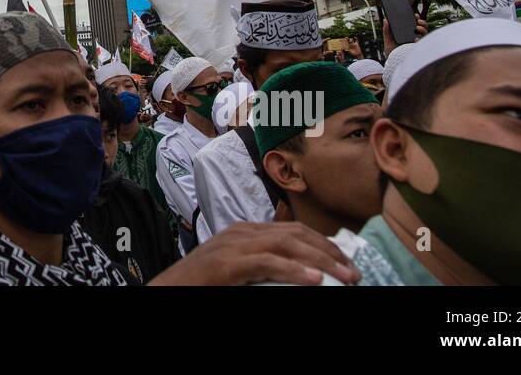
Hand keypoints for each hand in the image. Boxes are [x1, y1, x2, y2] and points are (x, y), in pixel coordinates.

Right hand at [148, 221, 360, 285]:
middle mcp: (241, 233)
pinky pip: (267, 263)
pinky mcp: (227, 263)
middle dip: (329, 252)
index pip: (293, 230)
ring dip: (321, 262)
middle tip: (354, 274)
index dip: (324, 244)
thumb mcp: (239, 272)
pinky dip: (293, 271)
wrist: (167, 290)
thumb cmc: (202, 285)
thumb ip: (263, 268)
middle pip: (295, 234)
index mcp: (245, 232)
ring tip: (344, 277)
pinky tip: (314, 281)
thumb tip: (302, 277)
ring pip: (286, 245)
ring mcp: (233, 245)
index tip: (347, 263)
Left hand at [382, 15, 427, 54]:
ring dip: (423, 29)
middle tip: (417, 20)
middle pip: (423, 29)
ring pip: (426, 35)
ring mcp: (418, 45)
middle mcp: (415, 40)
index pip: (415, 26)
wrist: (393, 65)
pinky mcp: (418, 50)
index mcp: (409, 36)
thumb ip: (386, 31)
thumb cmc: (392, 53)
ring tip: (417, 27)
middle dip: (422, 23)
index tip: (415, 15)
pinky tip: (416, 39)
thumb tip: (385, 20)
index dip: (417, 20)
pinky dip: (420, 40)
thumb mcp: (388, 41)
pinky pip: (423, 44)